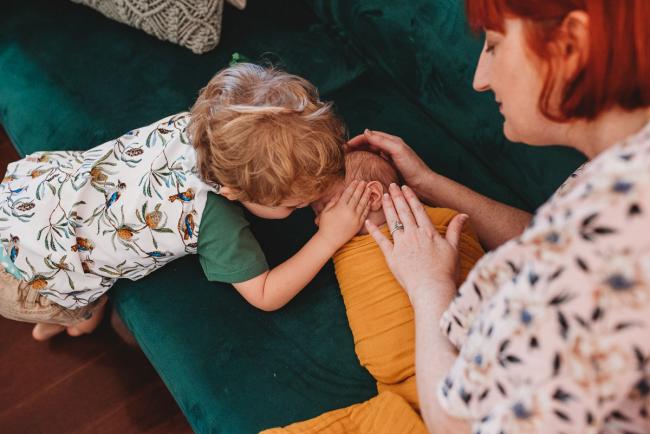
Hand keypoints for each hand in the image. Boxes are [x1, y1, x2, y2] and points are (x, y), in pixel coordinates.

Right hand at [316, 180, 371, 251]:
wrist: (330, 240)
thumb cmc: (325, 225)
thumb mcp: (326, 210)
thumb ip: (334, 200)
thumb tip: (341, 192)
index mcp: (340, 207)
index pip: (348, 193)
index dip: (353, 186)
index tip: (356, 181)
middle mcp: (349, 211)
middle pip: (357, 197)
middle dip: (361, 188)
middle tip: (364, 182)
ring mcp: (355, 218)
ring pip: (363, 204)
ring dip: (366, 195)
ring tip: (369, 189)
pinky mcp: (359, 224)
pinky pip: (365, 213)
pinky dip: (368, 206)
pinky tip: (369, 200)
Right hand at [347, 130, 432, 194]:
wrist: (423, 185)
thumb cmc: (413, 167)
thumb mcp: (397, 150)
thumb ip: (382, 140)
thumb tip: (366, 132)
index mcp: (392, 141)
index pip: (370, 135)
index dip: (357, 139)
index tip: (345, 146)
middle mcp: (390, 148)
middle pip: (369, 143)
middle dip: (356, 144)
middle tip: (343, 151)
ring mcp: (390, 158)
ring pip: (371, 152)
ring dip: (360, 152)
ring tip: (349, 157)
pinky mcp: (390, 168)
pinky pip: (375, 162)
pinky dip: (366, 161)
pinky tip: (361, 166)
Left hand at [365, 183, 467, 302]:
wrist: (432, 289)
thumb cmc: (445, 271)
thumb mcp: (454, 248)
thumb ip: (455, 230)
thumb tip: (464, 215)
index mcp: (428, 232)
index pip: (418, 209)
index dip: (410, 197)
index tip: (404, 187)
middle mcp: (413, 234)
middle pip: (403, 212)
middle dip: (397, 197)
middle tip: (391, 185)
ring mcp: (401, 244)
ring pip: (392, 221)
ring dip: (387, 208)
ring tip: (383, 196)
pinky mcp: (392, 256)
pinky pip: (380, 241)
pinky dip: (373, 231)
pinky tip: (368, 222)